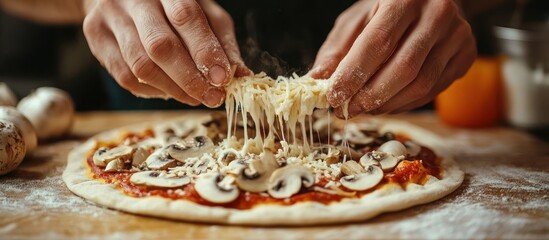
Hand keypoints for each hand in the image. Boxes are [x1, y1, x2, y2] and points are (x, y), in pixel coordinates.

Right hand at [82, 0, 250, 106]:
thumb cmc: (170, 4)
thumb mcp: (203, 12)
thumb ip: (221, 42)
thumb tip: (241, 76)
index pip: (186, 17)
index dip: (205, 51)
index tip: (223, 79)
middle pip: (160, 46)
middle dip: (190, 79)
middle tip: (211, 97)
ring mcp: (110, 16)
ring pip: (141, 66)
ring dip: (173, 90)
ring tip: (194, 97)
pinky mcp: (95, 36)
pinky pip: (124, 76)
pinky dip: (151, 91)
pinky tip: (168, 91)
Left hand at [310, 0, 475, 116]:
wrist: (434, 0)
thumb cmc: (387, 11)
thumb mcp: (356, 20)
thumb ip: (336, 49)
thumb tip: (317, 80)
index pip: (378, 43)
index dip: (354, 74)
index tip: (334, 96)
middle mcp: (437, 14)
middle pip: (403, 68)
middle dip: (370, 96)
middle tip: (347, 110)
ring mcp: (457, 36)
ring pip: (421, 84)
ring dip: (387, 105)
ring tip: (363, 109)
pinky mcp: (466, 56)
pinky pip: (433, 91)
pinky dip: (404, 104)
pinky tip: (385, 105)